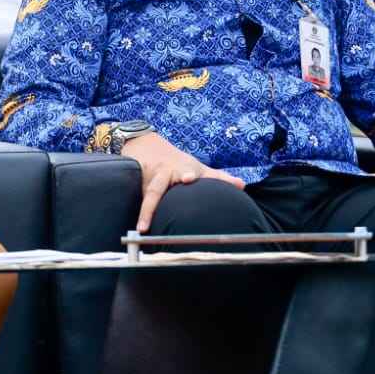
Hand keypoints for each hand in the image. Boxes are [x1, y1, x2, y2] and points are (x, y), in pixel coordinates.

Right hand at [121, 131, 244, 231]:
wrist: (146, 145)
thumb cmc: (178, 163)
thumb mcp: (199, 167)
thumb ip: (218, 178)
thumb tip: (242, 186)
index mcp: (181, 169)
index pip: (185, 172)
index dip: (187, 175)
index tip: (189, 178)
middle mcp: (161, 173)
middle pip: (156, 188)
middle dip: (154, 202)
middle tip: (154, 216)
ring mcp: (144, 178)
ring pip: (143, 194)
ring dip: (143, 211)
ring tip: (142, 228)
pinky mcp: (132, 182)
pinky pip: (133, 196)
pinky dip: (135, 210)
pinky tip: (135, 226)